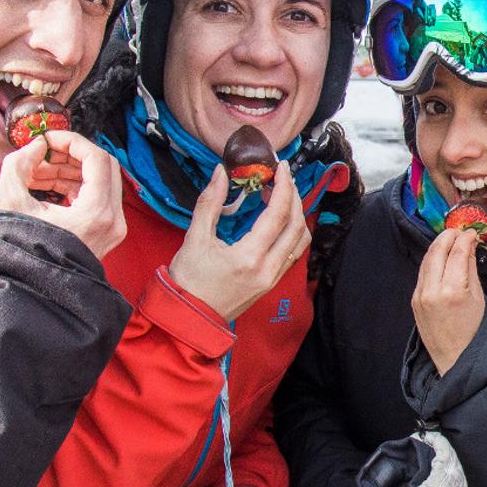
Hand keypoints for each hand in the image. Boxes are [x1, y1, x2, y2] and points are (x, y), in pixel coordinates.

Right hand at [0, 130, 125, 258]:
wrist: (30, 292)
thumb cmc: (21, 254)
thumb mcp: (9, 203)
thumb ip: (18, 164)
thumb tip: (36, 147)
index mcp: (97, 212)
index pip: (96, 157)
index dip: (70, 140)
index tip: (47, 138)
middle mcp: (113, 220)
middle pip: (102, 166)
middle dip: (68, 155)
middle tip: (41, 154)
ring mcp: (113, 229)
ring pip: (98, 181)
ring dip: (67, 171)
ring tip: (34, 173)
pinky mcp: (105, 234)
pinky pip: (95, 197)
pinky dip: (72, 187)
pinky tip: (44, 187)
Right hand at [168, 163, 311, 321]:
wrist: (188, 319)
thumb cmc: (187, 282)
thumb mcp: (194, 239)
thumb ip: (209, 203)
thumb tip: (220, 172)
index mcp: (249, 258)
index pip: (278, 215)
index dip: (283, 187)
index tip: (281, 168)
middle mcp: (267, 270)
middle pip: (296, 226)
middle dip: (293, 197)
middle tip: (282, 178)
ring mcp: (272, 279)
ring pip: (299, 241)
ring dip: (297, 215)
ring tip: (282, 196)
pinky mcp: (271, 284)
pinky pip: (292, 254)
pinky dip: (292, 232)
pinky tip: (278, 220)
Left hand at [411, 226, 486, 373]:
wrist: (454, 359)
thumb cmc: (473, 332)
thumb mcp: (478, 298)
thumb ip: (470, 269)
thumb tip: (468, 246)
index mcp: (452, 291)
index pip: (457, 253)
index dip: (465, 239)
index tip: (472, 233)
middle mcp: (432, 291)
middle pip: (437, 251)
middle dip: (448, 237)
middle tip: (459, 231)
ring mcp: (420, 295)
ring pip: (427, 260)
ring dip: (437, 246)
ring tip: (450, 239)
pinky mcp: (414, 300)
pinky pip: (422, 273)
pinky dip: (432, 260)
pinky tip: (440, 257)